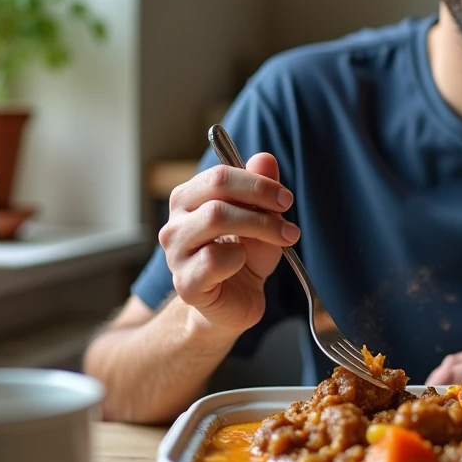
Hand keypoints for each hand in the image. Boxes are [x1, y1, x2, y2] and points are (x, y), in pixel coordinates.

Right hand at [158, 153, 298, 334]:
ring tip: (281, 239)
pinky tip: (241, 265)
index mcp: (189, 200)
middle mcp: (175, 222)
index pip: (220, 175)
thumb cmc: (245, 258)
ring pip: (215, 218)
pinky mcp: (184, 282)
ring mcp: (175, 253)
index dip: (257, 183)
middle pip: (217, 190)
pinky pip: (213, 259)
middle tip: (287, 218)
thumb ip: (261, 189)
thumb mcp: (261, 219)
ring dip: (259, 227)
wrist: (235, 303)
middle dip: (260, 200)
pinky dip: (238, 259)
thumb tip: (264, 158)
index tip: (285, 198)